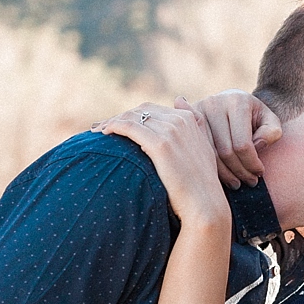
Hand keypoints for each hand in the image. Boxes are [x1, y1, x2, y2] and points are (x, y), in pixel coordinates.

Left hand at [92, 103, 227, 225]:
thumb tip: (179, 98)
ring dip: (112, 121)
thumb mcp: (203, 147)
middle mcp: (180, 120)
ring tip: (98, 131)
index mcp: (189, 119)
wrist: (206, 205)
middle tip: (102, 127)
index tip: (117, 124)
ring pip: (132, 117)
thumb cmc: (201, 183)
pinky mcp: (160, 145)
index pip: (152, 109)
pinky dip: (114, 126)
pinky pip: (130, 127)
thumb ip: (195, 122)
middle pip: (141, 111)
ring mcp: (171, 131)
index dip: (133, 115)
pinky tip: (103, 133)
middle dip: (120, 117)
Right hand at [183, 92, 281, 189]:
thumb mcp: (270, 120)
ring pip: (209, 155)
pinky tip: (222, 176)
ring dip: (225, 174)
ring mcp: (197, 113)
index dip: (252, 163)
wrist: (231, 101)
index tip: (259, 172)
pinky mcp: (187, 122)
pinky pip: (197, 152)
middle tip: (250, 182)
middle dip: (240, 171)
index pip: (242, 144)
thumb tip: (257, 146)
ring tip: (237, 182)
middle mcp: (214, 104)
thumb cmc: (253, 116)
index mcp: (237, 102)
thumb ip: (272, 132)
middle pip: (225, 152)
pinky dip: (210, 167)